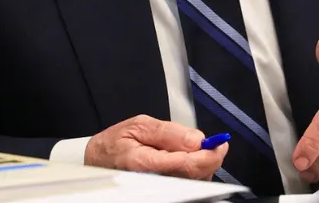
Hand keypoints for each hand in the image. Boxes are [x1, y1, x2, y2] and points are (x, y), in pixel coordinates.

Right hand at [84, 115, 227, 179]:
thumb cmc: (115, 144)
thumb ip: (169, 132)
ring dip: (202, 165)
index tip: (220, 145)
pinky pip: (188, 185)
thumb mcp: (139, 126)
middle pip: (194, 176)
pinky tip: (189, 162)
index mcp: (144, 162)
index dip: (208, 155)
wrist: (98, 162)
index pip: (186, 164)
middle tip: (213, 144)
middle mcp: (153, 181)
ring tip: (193, 151)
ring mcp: (159, 189)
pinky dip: (195, 172)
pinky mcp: (165, 192)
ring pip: (194, 181)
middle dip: (208, 159)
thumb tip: (196, 139)